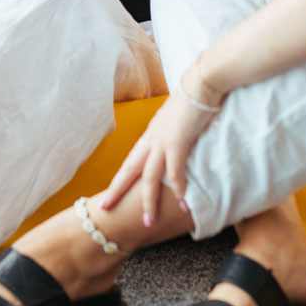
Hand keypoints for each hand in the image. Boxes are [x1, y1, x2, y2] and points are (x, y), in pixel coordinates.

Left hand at [98, 90, 217, 227]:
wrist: (200, 84)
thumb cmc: (192, 100)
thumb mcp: (176, 120)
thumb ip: (172, 134)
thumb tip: (175, 144)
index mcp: (150, 135)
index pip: (131, 161)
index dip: (120, 178)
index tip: (110, 193)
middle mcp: (151, 139)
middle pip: (129, 170)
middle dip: (116, 190)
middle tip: (104, 208)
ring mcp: (162, 141)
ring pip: (148, 177)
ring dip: (148, 201)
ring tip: (147, 221)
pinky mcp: (178, 142)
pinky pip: (175, 172)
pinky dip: (178, 190)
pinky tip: (182, 205)